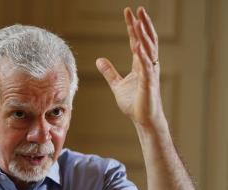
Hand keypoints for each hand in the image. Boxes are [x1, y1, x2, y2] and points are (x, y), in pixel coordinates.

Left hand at [96, 7, 165, 130]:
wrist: (143, 120)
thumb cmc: (134, 103)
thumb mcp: (117, 85)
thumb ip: (109, 72)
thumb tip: (99, 59)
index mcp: (140, 64)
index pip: (137, 41)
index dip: (133, 27)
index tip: (129, 13)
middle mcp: (147, 65)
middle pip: (146, 40)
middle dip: (142, 24)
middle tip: (137, 9)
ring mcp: (150, 73)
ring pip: (149, 49)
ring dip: (143, 35)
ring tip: (138, 21)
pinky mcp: (149, 83)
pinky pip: (146, 66)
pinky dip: (142, 55)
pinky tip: (138, 45)